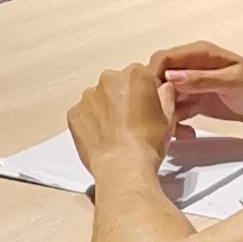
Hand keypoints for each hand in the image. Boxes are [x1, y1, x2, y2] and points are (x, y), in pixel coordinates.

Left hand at [69, 61, 171, 176]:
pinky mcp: (74, 112)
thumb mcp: (169, 118)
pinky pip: (84, 113)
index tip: (146, 107)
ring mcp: (88, 95)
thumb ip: (166, 96)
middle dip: (123, 98)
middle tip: (130, 121)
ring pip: (98, 98)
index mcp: (136, 74)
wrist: (123, 166)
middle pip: (117, 83)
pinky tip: (101, 137)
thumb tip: (163, 88)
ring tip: (115, 132)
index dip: (144, 92)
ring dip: (105, 109)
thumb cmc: (148, 142)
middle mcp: (109, 78)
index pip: (140, 75)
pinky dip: (91, 122)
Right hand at [150, 40, 242, 124]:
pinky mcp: (196, 102)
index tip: (150, 98)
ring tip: (174, 131)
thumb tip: (171, 77)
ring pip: (166, 98)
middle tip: (161, 119)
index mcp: (198, 54)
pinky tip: (184, 135)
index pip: (164, 59)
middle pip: (160, 79)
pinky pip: (177, 111)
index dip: (153, 76)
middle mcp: (191, 68)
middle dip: (156, 98)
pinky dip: (176, 123)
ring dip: (166, 114)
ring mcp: (192, 86)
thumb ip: (201, 80)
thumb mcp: (231, 82)